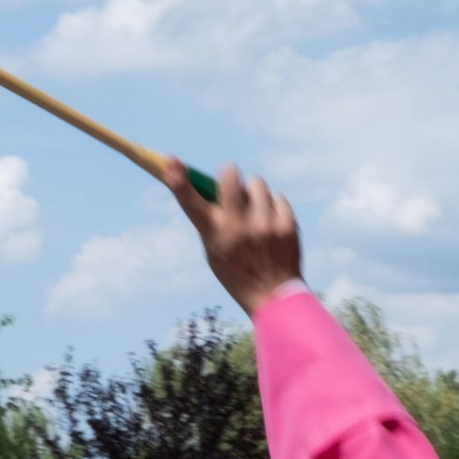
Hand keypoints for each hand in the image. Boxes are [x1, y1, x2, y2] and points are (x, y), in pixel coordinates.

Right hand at [166, 160, 301, 315]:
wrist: (274, 296)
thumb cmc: (238, 271)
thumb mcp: (214, 250)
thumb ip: (212, 220)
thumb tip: (211, 183)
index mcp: (214, 235)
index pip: (191, 203)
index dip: (178, 180)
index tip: (171, 161)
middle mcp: (237, 228)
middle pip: (230, 175)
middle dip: (230, 175)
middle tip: (234, 187)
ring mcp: (264, 226)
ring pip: (257, 183)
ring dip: (255, 193)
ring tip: (257, 214)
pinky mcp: (286, 225)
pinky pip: (277, 197)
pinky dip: (273, 206)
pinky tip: (272, 225)